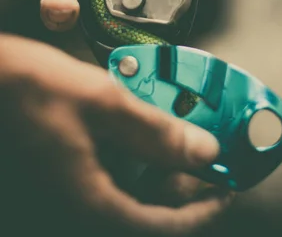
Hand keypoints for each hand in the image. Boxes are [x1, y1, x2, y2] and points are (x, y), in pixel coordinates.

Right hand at [0, 36, 230, 236]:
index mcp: (89, 202)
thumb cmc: (24, 88)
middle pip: (147, 209)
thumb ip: (156, 131)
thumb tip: (204, 151)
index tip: (227, 188)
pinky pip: (107, 175)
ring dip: (158, 164)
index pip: (162, 228)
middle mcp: (78, 204)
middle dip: (182, 180)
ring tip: (177, 130)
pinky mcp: (61, 171)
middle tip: (204, 148)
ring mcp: (67, 190)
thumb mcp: (101, 102)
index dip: (203, 210)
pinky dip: (132, 153)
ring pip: (128, 191)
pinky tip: (138, 123)